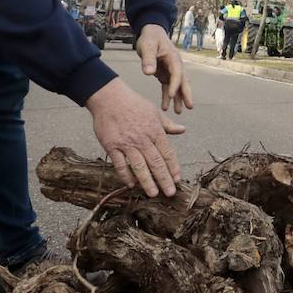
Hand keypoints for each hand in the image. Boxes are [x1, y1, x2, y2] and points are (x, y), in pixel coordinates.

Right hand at [86, 78, 184, 196]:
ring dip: (147, 182)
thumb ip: (168, 125)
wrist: (110, 98)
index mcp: (155, 130)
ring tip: (153, 193)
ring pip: (139, 166)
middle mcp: (142, 139)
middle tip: (170, 193)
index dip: (173, 167)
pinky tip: (131, 184)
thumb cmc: (133, 104)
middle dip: (164, 179)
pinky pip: (120, 164)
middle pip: (156, 162)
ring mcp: (126, 143)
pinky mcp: (112, 146)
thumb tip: (183, 130)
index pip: (167, 152)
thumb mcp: (154, 112)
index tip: (178, 179)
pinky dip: (125, 175)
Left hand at [137, 24, 191, 114]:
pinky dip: (168, 97)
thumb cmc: (150, 38)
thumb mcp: (147, 46)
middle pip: (183, 82)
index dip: (176, 85)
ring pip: (178, 86)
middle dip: (186, 94)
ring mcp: (171, 70)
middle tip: (189, 107)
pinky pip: (168, 87)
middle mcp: (175, 65)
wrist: (151, 33)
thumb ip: (148, 59)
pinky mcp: (165, 74)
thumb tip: (148, 73)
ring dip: (178, 99)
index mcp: (173, 58)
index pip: (177, 74)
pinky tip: (166, 107)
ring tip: (178, 112)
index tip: (172, 95)